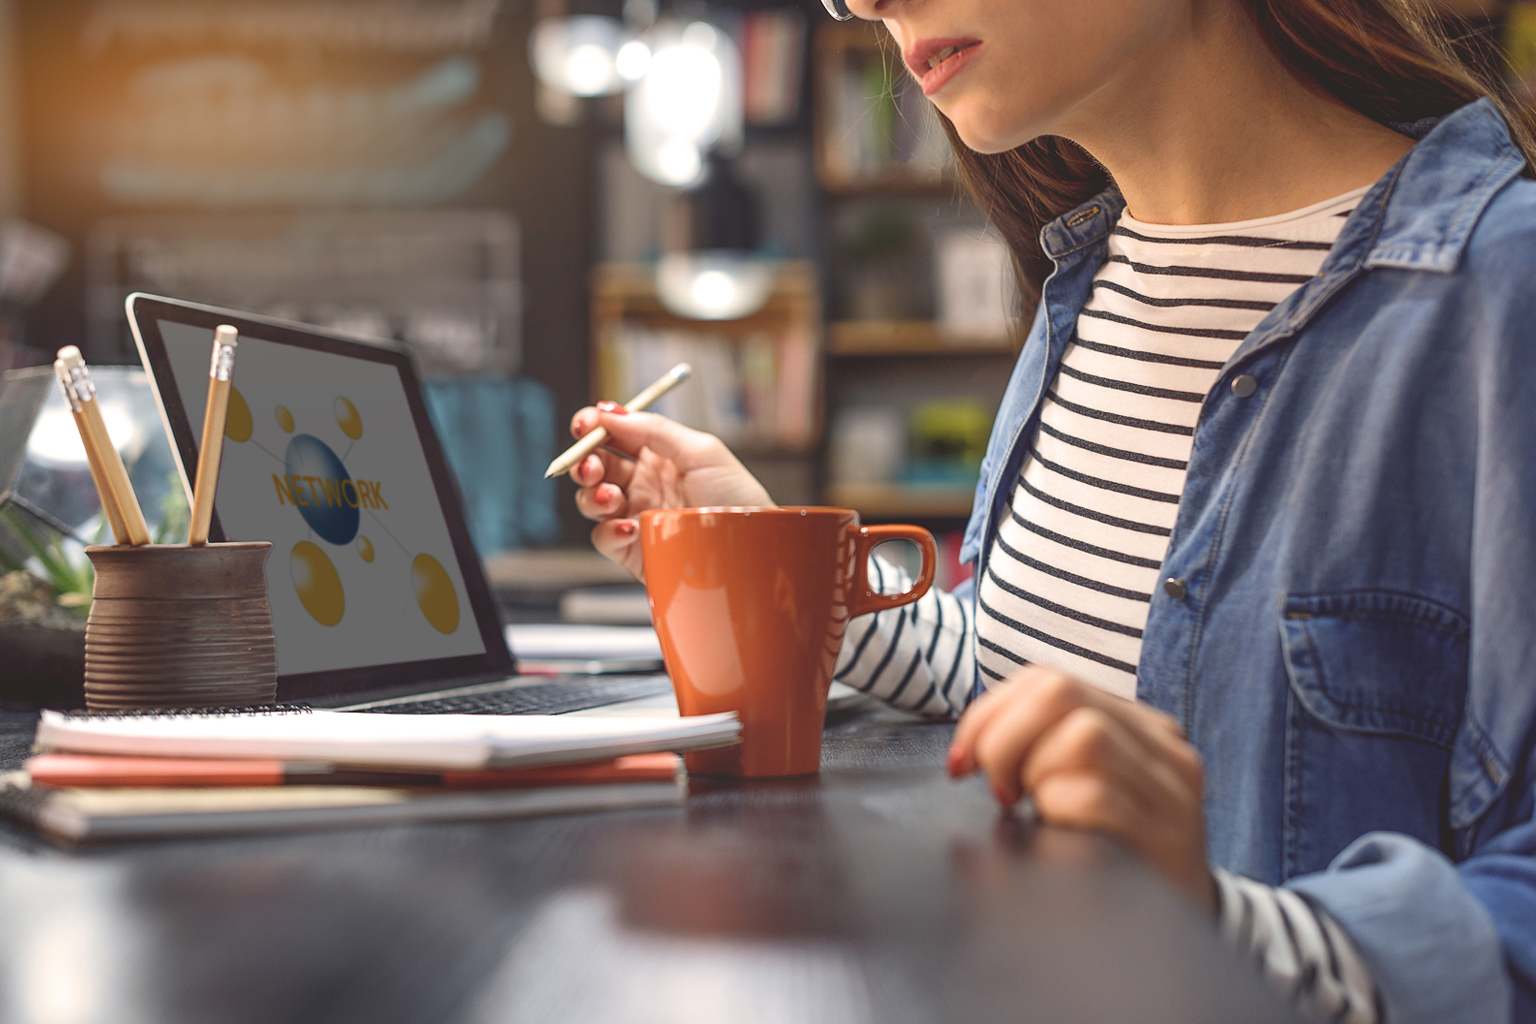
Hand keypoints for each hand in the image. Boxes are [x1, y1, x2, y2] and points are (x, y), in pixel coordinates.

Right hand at [569, 403, 772, 579]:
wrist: (752, 549)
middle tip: (592, 464)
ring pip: (591, 501)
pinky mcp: (633, 549)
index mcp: (658, 456)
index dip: (594, 427)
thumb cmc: (738, 499)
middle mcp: (643, 484)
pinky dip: (608, 531)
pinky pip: (602, 538)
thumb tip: (609, 412)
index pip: (614, 435)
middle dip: (585, 460)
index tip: (586, 425)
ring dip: (592, 495)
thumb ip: (655, 430)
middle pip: (596, 466)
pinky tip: (630, 528)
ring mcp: (636, 516)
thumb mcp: (702, 452)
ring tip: (612, 497)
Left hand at [947, 666, 1214, 908]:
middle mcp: (1161, 747)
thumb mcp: (1081, 788)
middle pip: (1060, 692)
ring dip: (1036, 772)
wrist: (1181, 929)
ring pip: (1083, 736)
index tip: (963, 761)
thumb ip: (1045, 751)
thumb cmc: (1112, 854)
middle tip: (1001, 790)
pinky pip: (1095, 795)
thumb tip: (968, 748)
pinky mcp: (1167, 837)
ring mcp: (1170, 791)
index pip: (1047, 680)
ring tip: (1036, 809)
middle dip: (1004, 738)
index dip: (989, 713)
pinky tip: (1057, 830)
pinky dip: (1058, 808)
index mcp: (1136, 726)